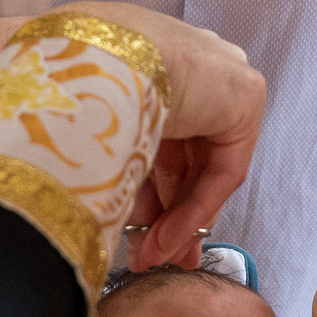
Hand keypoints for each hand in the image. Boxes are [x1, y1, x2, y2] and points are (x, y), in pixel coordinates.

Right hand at [55, 1, 261, 270]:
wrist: (92, 57)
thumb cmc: (73, 83)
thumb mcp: (93, 130)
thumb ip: (114, 166)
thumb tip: (105, 211)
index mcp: (156, 64)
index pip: (164, 141)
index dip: (149, 192)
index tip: (136, 231)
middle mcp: (194, 69)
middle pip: (187, 160)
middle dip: (166, 215)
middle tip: (150, 255)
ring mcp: (223, 79)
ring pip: (203, 171)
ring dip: (176, 221)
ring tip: (153, 259)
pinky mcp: (244, 98)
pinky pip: (221, 171)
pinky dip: (195, 211)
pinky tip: (167, 240)